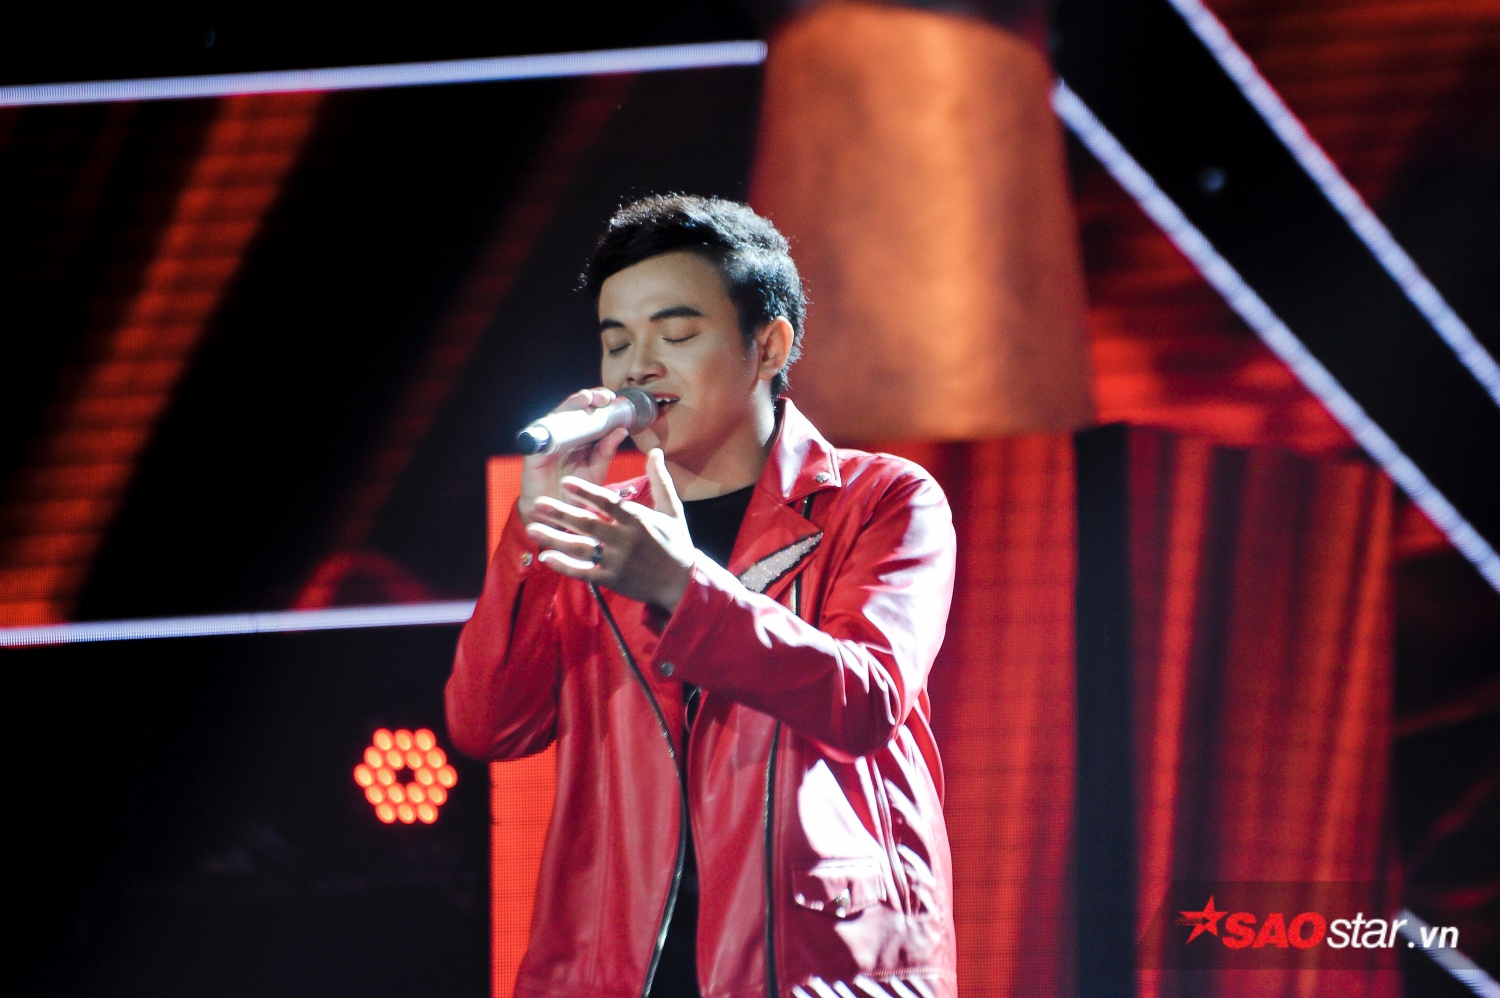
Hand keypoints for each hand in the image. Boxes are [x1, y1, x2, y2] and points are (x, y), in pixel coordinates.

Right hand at [518, 388, 629, 525]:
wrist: (556, 517)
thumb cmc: (576, 493)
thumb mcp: (596, 471)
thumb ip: (606, 452)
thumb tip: (622, 430)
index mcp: (581, 440)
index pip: (590, 415)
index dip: (602, 405)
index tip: (617, 401)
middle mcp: (565, 437)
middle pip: (574, 410)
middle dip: (589, 398)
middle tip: (604, 397)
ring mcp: (549, 443)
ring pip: (557, 416)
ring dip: (571, 405)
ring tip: (585, 398)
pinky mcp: (535, 453)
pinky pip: (539, 436)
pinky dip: (548, 426)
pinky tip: (559, 417)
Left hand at [525, 449, 693, 613]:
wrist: (683, 584)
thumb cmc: (677, 543)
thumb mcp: (673, 509)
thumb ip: (660, 480)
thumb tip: (655, 451)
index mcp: (638, 519)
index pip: (607, 502)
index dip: (585, 492)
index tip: (565, 483)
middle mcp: (626, 539)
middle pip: (588, 524)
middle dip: (561, 513)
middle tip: (538, 503)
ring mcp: (618, 561)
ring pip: (581, 547)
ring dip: (555, 538)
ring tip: (532, 528)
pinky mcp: (613, 580)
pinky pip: (584, 572)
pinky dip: (565, 566)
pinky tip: (546, 557)